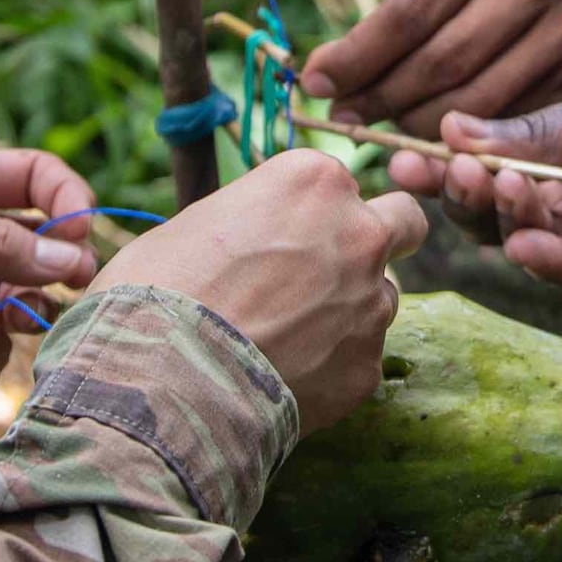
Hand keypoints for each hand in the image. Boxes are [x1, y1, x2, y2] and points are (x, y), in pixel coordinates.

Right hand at [109, 147, 428, 431]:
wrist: (162, 380)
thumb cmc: (157, 292)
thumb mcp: (195, 224)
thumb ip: (251, 220)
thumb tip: (255, 241)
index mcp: (314, 182)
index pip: (339, 184)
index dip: (313, 213)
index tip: (286, 237)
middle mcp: (359, 233)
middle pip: (403, 223)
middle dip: (378, 241)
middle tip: (333, 270)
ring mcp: (370, 303)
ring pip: (381, 299)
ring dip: (348, 312)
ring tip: (284, 341)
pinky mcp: (367, 366)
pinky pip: (360, 359)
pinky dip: (330, 369)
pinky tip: (281, 380)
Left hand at [300, 0, 561, 128]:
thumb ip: (412, 0)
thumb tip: (332, 70)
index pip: (409, 10)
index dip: (357, 56)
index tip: (315, 82)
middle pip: (440, 59)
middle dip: (381, 96)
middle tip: (344, 117)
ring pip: (475, 100)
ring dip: (417, 127)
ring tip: (383, 129)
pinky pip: (512, 123)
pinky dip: (466, 140)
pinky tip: (437, 140)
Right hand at [390, 80, 561, 333]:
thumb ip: (539, 131)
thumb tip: (452, 129)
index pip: (489, 160)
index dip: (446, 158)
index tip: (402, 145)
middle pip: (493, 207)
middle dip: (460, 190)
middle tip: (441, 171)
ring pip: (522, 242)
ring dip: (501, 216)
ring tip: (496, 186)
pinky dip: (543, 259)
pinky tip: (528, 240)